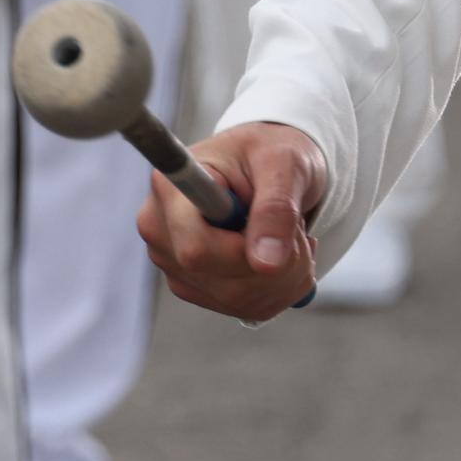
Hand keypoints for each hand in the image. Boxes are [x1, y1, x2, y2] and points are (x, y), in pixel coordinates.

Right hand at [140, 121, 326, 321]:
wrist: (271, 165)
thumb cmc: (273, 152)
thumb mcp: (284, 163)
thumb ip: (275, 208)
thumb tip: (266, 263)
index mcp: (171, 188)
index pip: (195, 247)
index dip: (244, 253)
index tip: (288, 230)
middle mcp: (161, 229)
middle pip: (220, 280)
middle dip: (279, 264)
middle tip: (300, 227)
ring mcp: (174, 262)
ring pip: (238, 300)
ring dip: (286, 277)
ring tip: (292, 235)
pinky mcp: (194, 285)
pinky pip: (246, 308)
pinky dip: (280, 288)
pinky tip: (281, 254)